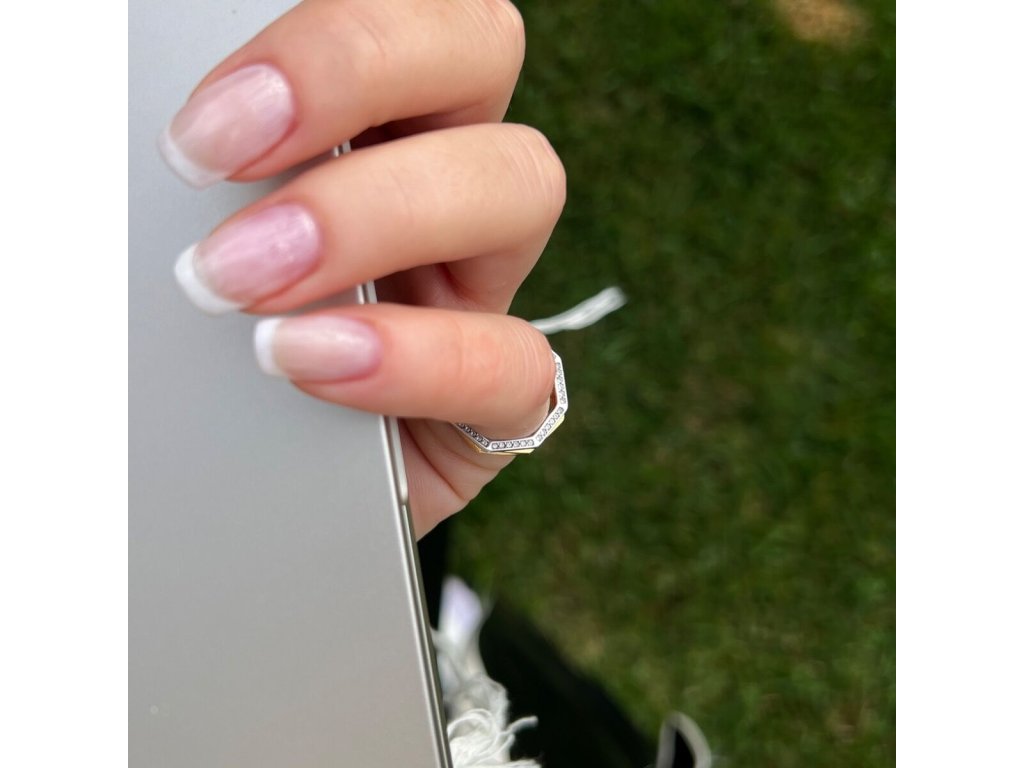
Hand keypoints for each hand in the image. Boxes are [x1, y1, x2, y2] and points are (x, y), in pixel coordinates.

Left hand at [160, 0, 564, 535]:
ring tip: (242, 285)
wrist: (236, 487)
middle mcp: (438, 175)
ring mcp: (482, 282)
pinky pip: (519, 362)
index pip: (400, 7)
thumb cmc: (196, 350)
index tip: (203, 128)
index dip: (329, 39)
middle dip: (352, 75)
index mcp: (369, 112)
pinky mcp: (500, 397)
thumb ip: (191, 174)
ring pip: (523, 183)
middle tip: (215, 161)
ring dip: (378, 215)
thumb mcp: (174, 237)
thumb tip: (143, 119)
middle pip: (480, 47)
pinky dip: (418, 359)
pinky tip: (311, 367)